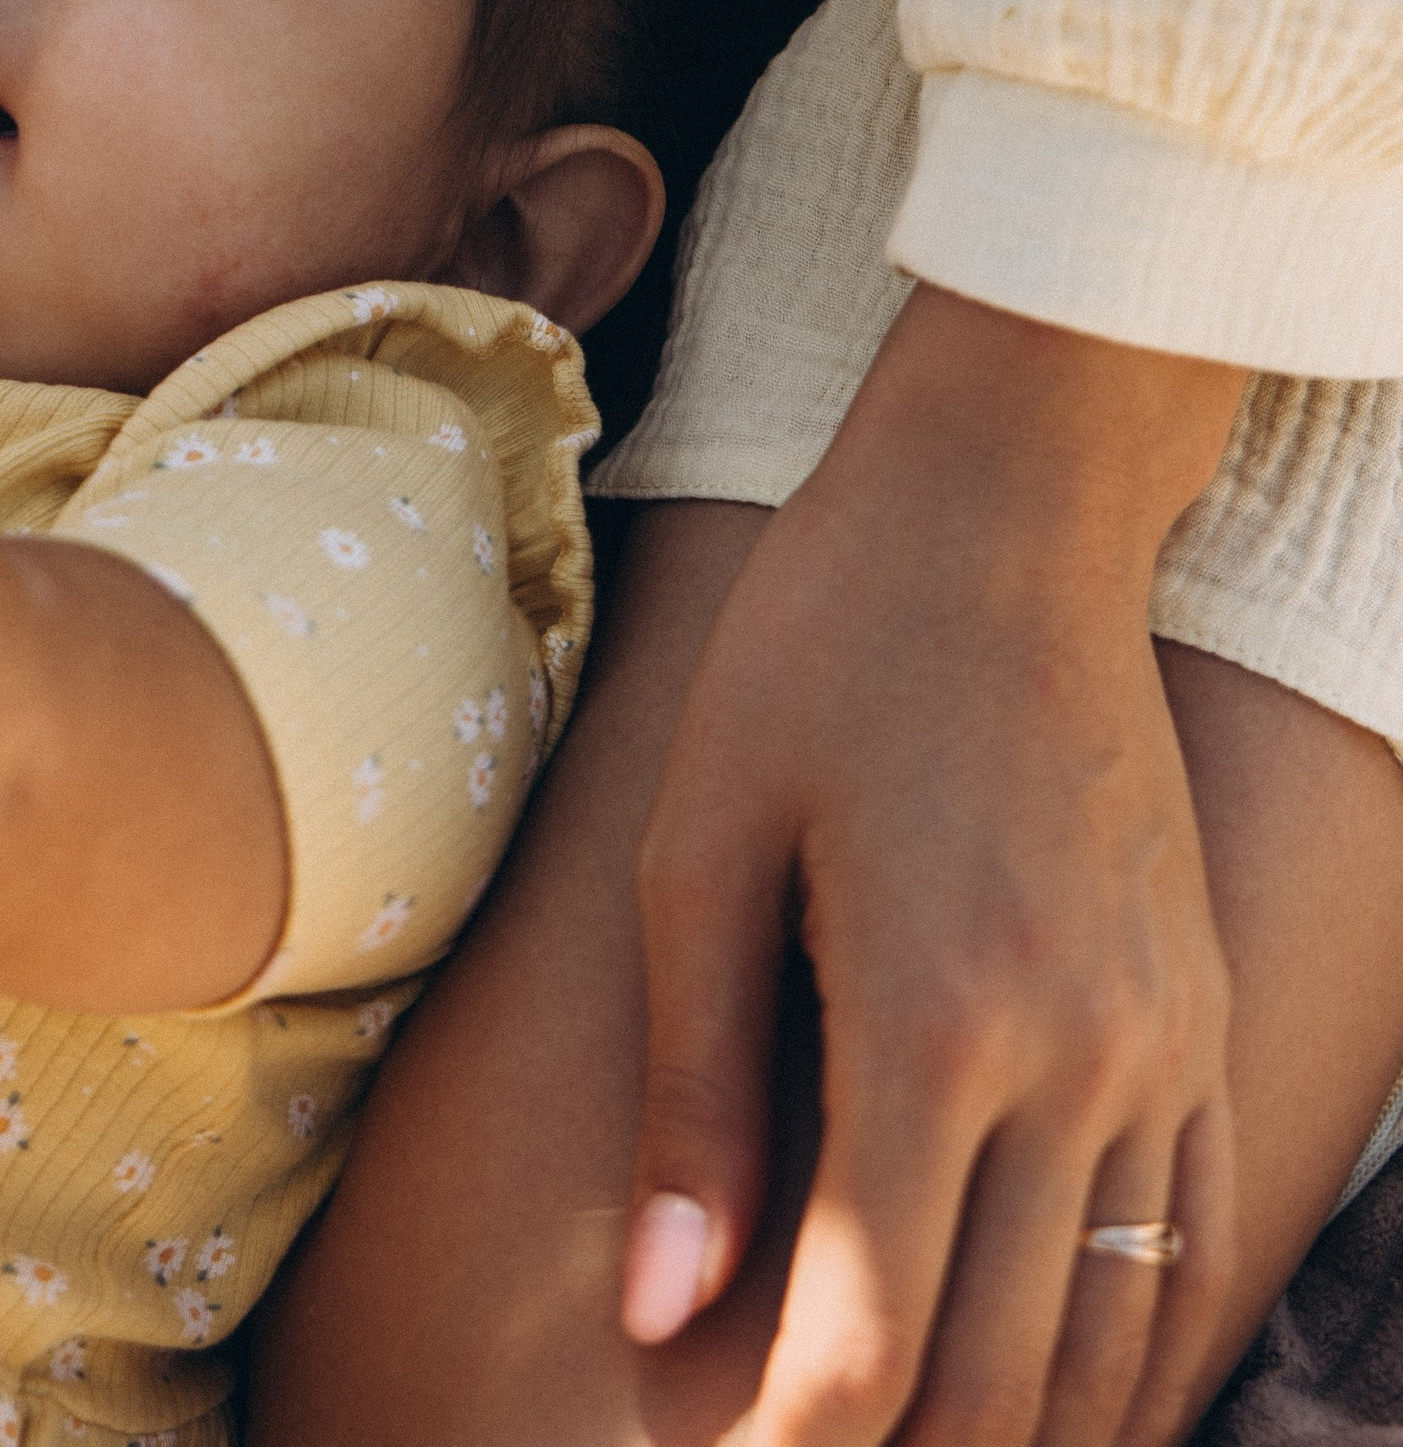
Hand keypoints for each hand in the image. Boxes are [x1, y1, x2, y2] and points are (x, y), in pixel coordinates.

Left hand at [622, 287, 1245, 1446]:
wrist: (1011, 509)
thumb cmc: (825, 650)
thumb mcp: (703, 844)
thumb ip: (689, 1093)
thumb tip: (656, 1322)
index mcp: (932, 1022)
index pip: (868, 1339)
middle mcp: (1076, 1060)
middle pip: (994, 1375)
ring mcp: (1165, 1046)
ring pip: (1108, 1338)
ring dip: (1014, 1435)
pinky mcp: (1207, 1017)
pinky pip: (1195, 1246)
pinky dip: (1131, 1355)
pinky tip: (1059, 1399)